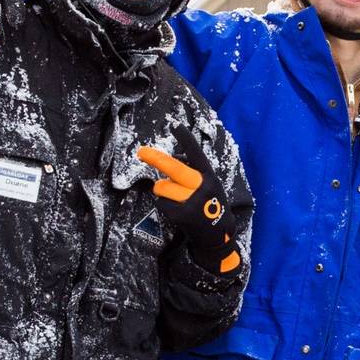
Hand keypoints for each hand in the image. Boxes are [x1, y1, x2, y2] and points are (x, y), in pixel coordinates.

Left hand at [136, 127, 241, 274]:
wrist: (218, 236)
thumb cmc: (209, 205)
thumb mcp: (209, 185)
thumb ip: (194, 171)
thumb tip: (172, 158)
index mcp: (209, 176)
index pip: (196, 153)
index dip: (184, 138)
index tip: (173, 124)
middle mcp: (203, 186)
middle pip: (174, 169)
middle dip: (156, 159)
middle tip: (141, 151)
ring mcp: (193, 202)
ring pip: (162, 187)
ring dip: (163, 191)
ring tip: (177, 199)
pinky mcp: (182, 215)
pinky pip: (160, 202)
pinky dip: (164, 205)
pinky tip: (177, 211)